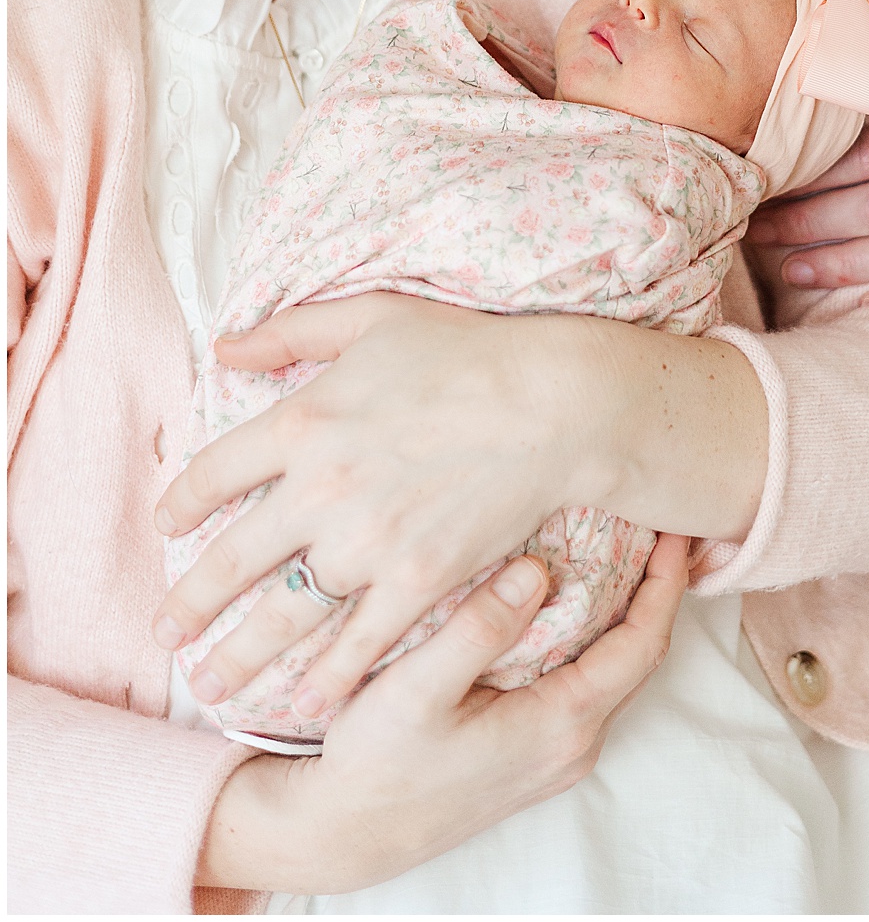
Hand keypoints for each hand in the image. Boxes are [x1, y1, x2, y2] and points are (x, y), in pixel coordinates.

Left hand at [153, 294, 765, 717]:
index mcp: (303, 419)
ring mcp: (367, 542)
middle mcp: (320, 488)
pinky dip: (329, 680)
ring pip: (284, 616)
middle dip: (190, 603)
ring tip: (213, 683)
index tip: (170, 527)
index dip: (183, 503)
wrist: (551, 403)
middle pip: (232, 559)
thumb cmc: (469, 350)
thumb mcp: (373, 316)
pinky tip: (306, 705)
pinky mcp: (417, 582)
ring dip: (241, 656)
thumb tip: (225, 346)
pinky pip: (359, 644)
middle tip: (164, 634)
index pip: (216, 471)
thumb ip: (293, 329)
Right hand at [199, 534, 687, 891]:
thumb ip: (477, 628)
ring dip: (627, 610)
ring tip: (624, 547)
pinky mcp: (534, 750)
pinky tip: (572, 597)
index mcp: (559, 724)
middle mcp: (572, 743)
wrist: (346, 832)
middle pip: (638, 655)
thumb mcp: (416, 688)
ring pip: (613, 667)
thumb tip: (535, 569)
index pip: (642, 644)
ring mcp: (555, 751)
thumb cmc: (376, 762)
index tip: (672, 528)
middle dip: (654, 589)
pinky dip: (595, 632)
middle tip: (655, 523)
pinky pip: (586, 680)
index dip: (664, 584)